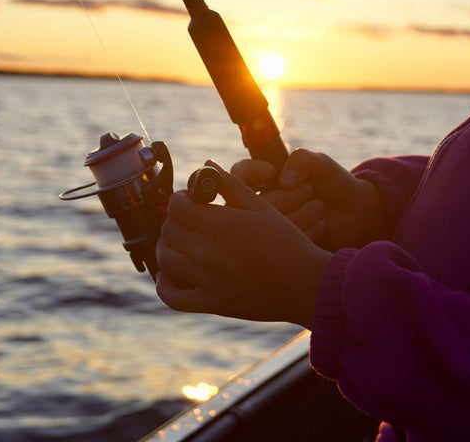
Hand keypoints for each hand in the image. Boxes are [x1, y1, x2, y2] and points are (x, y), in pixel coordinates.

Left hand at [156, 161, 331, 328]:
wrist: (306, 284)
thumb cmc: (287, 243)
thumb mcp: (262, 208)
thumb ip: (232, 185)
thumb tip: (207, 165)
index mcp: (223, 225)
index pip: (177, 206)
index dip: (179, 199)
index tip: (189, 201)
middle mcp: (211, 252)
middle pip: (169, 231)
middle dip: (173, 220)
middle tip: (187, 220)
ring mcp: (210, 281)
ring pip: (166, 260)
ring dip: (167, 247)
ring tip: (179, 242)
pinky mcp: (213, 303)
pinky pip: (173, 298)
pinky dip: (164, 285)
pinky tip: (169, 274)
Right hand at [230, 159, 325, 241]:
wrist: (355, 214)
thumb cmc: (334, 183)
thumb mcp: (320, 164)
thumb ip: (301, 161)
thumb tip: (284, 181)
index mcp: (263, 179)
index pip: (240, 173)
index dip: (252, 172)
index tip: (272, 172)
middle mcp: (260, 202)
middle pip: (253, 203)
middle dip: (285, 196)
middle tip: (308, 189)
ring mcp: (267, 227)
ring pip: (267, 225)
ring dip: (298, 214)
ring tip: (318, 206)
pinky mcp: (279, 246)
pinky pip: (281, 244)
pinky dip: (304, 231)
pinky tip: (320, 224)